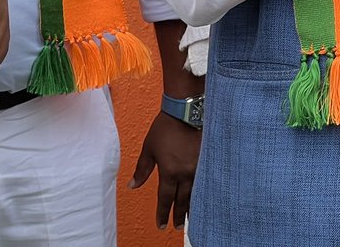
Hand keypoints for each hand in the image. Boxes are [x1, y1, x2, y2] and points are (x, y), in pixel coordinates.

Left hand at [128, 112, 200, 229]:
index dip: (163, 213)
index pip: (165, 199)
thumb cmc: (164, 128)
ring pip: (195, 193)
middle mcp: (185, 174)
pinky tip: (203, 197)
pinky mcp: (207, 160)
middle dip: (178, 215)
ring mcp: (198, 168)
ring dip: (192, 207)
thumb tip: (132, 186)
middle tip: (177, 227)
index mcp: (169, 172)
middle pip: (182, 200)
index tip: (161, 225)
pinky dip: (202, 192)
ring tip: (191, 218)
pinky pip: (205, 181)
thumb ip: (142, 169)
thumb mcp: (149, 148)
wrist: (185, 112)